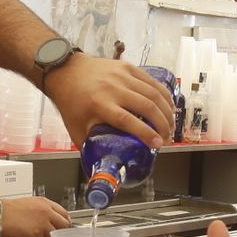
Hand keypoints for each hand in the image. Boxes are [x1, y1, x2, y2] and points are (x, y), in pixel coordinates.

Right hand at [0, 195, 70, 236]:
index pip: (64, 213)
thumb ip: (42, 211)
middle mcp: (47, 212)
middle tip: (51, 236)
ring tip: (34, 236)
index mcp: (45, 203)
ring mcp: (43, 223)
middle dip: (59, 232)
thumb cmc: (8, 209)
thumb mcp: (29, 203)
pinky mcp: (36, 234)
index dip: (64, 222)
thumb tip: (49, 221)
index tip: (62, 227)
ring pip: (53, 236)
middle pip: (64, 225)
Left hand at [43, 55, 174, 149]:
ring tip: (171, 125)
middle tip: (167, 138)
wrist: (65, 71)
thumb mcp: (76, 128)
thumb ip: (89, 148)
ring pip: (153, 93)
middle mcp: (112, 89)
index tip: (158, 144)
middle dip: (162, 124)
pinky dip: (164, 94)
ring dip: (167, 111)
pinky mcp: (127, 67)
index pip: (127, 120)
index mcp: (98, 105)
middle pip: (146, 106)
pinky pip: (151, 81)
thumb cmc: (71, 102)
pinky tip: (169, 106)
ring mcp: (122, 76)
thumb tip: (100, 169)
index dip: (145, 133)